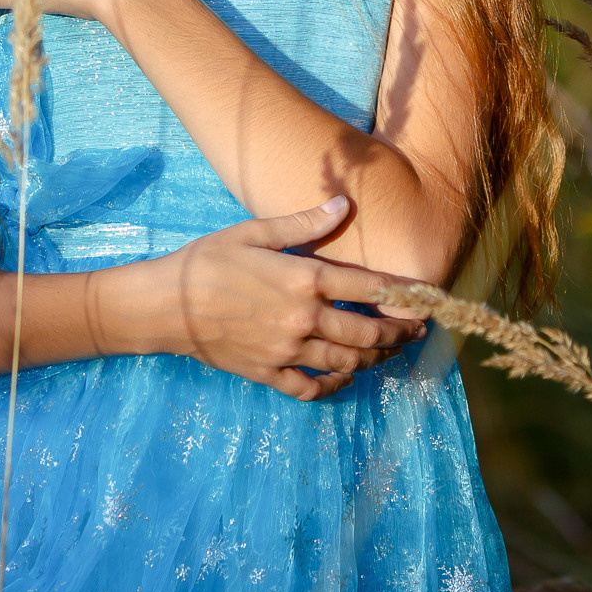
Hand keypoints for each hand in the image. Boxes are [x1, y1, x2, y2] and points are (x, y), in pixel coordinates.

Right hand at [151, 198, 425, 400]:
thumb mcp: (254, 233)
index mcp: (303, 279)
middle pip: (367, 333)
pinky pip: (312, 388)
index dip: (404, 294)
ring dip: (373, 358)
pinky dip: (333, 385)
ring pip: (346, 363)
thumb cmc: (206, 260)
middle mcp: (302, 319)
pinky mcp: (268, 373)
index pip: (370, 289)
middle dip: (397, 334)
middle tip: (414, 332)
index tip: (427, 299)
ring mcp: (286, 351)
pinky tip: (342, 377)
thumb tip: (343, 203)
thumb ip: (303, 223)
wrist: (164, 305)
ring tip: (386, 351)